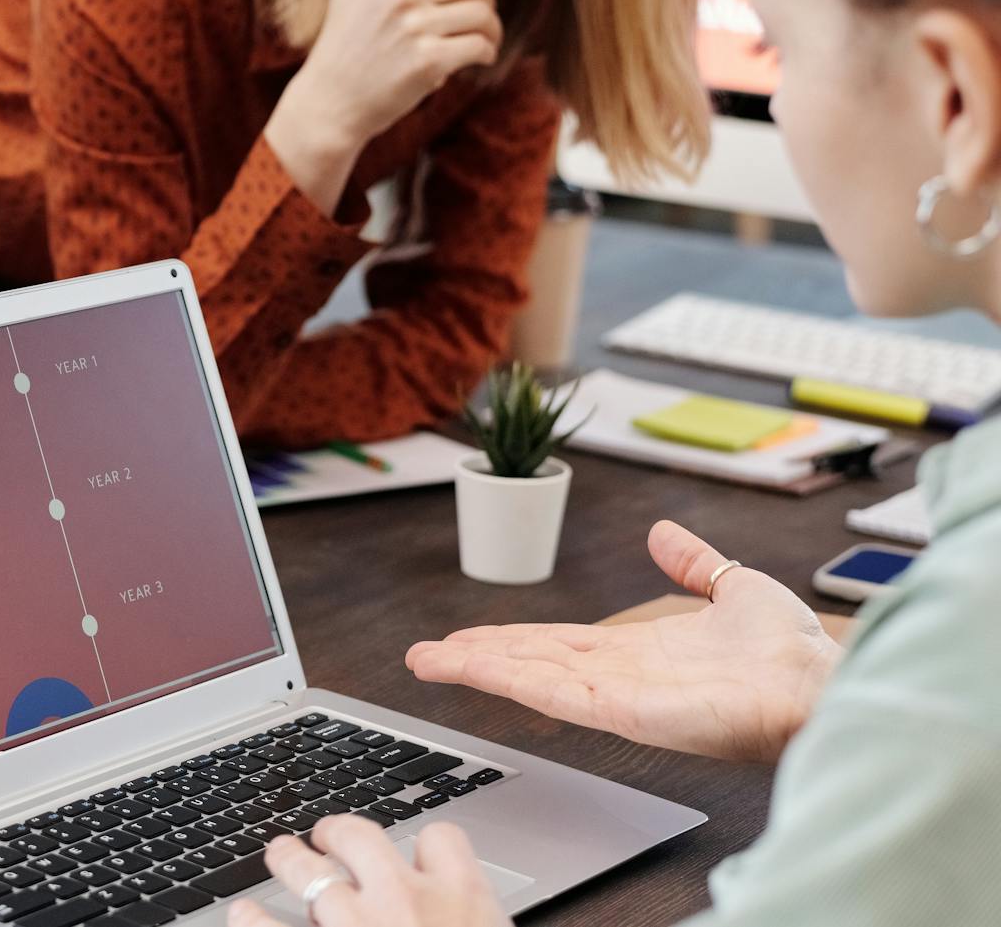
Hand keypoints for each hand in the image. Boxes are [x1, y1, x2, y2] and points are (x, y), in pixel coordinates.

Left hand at [229, 817, 510, 926]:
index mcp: (463, 901)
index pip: (440, 839)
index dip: (425, 846)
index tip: (415, 855)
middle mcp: (404, 901)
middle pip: (360, 836)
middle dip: (337, 833)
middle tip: (326, 839)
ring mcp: (353, 926)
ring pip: (309, 871)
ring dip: (289, 860)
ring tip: (282, 857)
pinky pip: (265, 926)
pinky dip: (251, 918)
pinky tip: (245, 914)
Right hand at [265, 0, 518, 214]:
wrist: (329, 103)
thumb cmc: (342, 42)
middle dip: (483, 1)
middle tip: (473, 20)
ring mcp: (415, 28)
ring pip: (484, 14)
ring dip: (491, 31)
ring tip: (475, 42)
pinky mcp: (429, 63)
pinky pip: (481, 46)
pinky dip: (485, 54)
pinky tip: (471, 61)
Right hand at [406, 521, 841, 761]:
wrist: (821, 684)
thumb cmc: (792, 652)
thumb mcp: (734, 586)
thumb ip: (692, 563)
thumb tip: (662, 534)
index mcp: (639, 651)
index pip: (558, 643)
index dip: (510, 637)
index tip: (467, 636)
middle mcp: (620, 677)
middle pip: (530, 661)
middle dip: (475, 656)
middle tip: (424, 654)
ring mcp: (617, 698)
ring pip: (529, 678)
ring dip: (474, 667)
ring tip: (426, 661)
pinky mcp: (623, 713)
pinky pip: (554, 693)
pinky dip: (507, 679)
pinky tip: (472, 666)